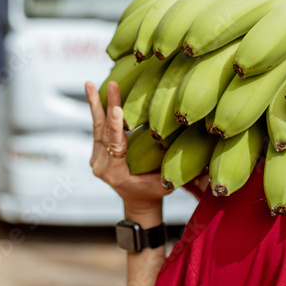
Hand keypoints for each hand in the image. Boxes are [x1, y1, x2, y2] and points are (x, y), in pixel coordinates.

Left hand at [85, 79, 170, 219]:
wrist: (138, 202)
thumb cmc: (155, 192)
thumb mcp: (165, 184)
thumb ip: (172, 169)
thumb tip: (196, 152)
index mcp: (117, 174)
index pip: (116, 147)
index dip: (116, 128)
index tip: (117, 109)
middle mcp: (101, 166)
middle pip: (104, 132)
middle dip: (107, 106)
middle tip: (111, 85)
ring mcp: (96, 158)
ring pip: (96, 127)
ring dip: (95, 104)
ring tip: (89, 83)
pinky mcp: (96, 151)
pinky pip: (97, 129)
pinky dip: (97, 110)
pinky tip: (94, 92)